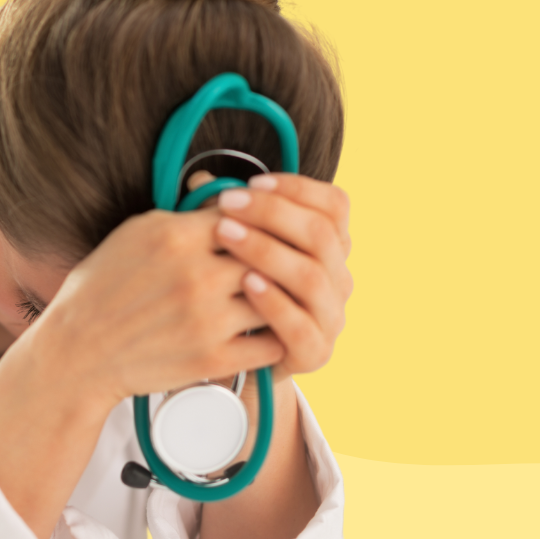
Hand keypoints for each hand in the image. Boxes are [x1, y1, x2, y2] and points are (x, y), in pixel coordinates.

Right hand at [31, 205, 283, 405]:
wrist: (78, 351)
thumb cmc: (103, 288)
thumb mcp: (135, 233)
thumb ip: (186, 216)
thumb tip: (230, 199)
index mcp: (176, 236)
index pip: (249, 213)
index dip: (260, 220)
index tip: (261, 229)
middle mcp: (196, 276)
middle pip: (268, 253)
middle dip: (275, 256)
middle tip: (280, 261)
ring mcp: (207, 320)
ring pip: (276, 297)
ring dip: (278, 296)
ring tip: (277, 295)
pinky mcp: (212, 359)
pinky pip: (270, 342)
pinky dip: (273, 335)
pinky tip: (266, 328)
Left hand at [207, 172, 352, 383]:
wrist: (228, 359)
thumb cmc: (229, 295)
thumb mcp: (229, 251)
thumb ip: (227, 217)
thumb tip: (201, 180)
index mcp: (329, 248)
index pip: (334, 206)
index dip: (298, 189)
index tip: (253, 183)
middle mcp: (338, 279)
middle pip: (322, 235)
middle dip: (272, 213)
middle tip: (227, 204)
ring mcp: (330, 317)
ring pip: (311, 276)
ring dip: (267, 250)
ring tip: (226, 235)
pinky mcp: (314, 352)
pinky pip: (301, 325)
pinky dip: (274, 301)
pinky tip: (246, 283)